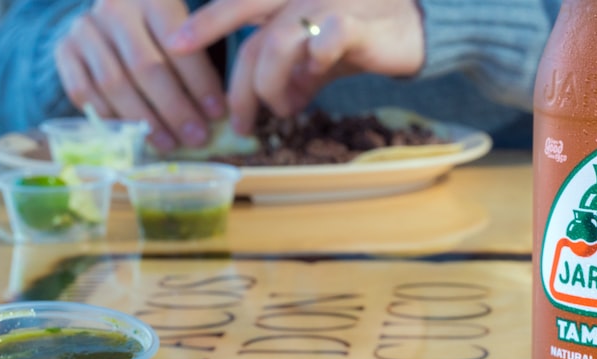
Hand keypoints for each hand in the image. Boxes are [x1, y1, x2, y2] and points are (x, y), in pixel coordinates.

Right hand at [54, 0, 227, 151]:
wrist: (114, 14)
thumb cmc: (161, 30)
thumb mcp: (185, 30)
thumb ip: (199, 62)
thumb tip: (221, 115)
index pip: (177, 44)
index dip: (198, 83)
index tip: (217, 113)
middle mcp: (114, 8)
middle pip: (145, 67)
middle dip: (174, 108)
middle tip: (196, 137)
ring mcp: (84, 29)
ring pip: (114, 84)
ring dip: (144, 121)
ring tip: (169, 143)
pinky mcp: (64, 50)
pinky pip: (83, 92)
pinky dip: (109, 118)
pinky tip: (132, 135)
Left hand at [167, 0, 424, 134]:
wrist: (421, 27)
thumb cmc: (365, 35)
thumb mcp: (318, 57)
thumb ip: (292, 74)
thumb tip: (273, 106)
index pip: (238, 4)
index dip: (206, 22)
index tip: (175, 46)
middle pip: (245, 7)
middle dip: (215, 41)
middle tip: (221, 104)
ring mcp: (327, 1)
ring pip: (278, 38)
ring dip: (269, 83)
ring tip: (279, 110)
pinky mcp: (356, 22)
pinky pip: (325, 39)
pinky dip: (312, 64)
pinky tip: (311, 84)